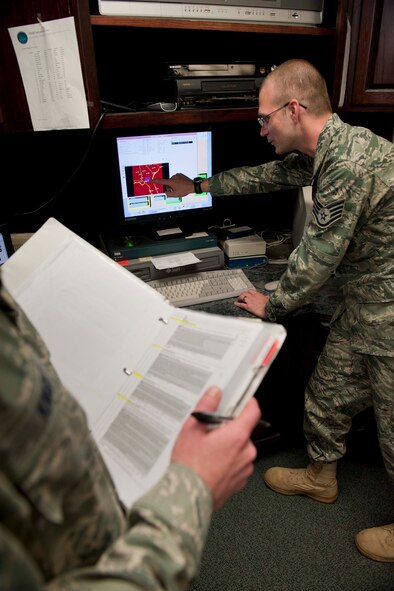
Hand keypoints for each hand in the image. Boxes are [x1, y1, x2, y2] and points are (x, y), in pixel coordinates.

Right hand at [153, 173, 193, 197]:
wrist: (192, 186)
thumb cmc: (184, 190)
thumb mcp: (175, 195)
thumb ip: (168, 194)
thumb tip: (166, 192)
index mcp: (171, 182)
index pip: (161, 181)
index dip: (155, 181)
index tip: (151, 180)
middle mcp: (173, 177)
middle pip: (168, 182)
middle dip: (169, 187)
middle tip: (174, 190)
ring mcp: (177, 175)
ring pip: (172, 181)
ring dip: (173, 184)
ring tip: (179, 187)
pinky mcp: (180, 174)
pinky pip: (176, 178)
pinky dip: (177, 182)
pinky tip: (181, 184)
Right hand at [171, 386, 260, 509]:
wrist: (188, 497)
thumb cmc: (190, 466)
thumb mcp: (192, 429)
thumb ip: (206, 407)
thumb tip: (214, 393)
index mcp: (237, 436)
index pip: (253, 411)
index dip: (248, 403)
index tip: (243, 401)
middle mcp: (246, 451)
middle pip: (244, 431)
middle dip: (230, 429)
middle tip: (212, 432)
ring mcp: (245, 468)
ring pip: (241, 448)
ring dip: (230, 446)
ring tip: (209, 451)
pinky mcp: (241, 481)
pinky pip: (238, 464)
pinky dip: (229, 461)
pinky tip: (212, 464)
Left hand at [235, 289, 269, 318]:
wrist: (269, 309)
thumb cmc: (269, 305)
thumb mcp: (268, 299)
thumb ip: (266, 298)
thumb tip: (267, 297)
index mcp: (258, 294)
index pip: (250, 291)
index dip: (247, 292)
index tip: (246, 293)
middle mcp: (253, 296)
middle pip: (245, 293)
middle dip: (242, 294)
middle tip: (241, 297)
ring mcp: (250, 301)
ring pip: (242, 297)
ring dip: (239, 298)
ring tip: (238, 300)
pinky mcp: (248, 306)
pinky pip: (241, 304)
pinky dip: (238, 304)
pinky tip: (236, 303)